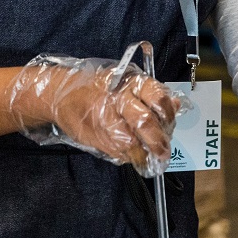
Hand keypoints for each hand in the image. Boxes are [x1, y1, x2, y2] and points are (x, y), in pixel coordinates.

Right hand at [8, 46, 183, 176]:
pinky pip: (121, 152)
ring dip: (145, 154)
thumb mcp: (127, 81)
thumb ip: (152, 95)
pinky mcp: (98, 137)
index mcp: (131, 82)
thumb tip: (176, 105)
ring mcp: (107, 120)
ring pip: (134, 143)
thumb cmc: (98, 87)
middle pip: (146, 123)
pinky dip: (130, 157)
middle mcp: (119, 99)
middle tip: (164, 152)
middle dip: (159, 141)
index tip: (171, 124)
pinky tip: (132, 153)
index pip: (158, 98)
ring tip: (151, 157)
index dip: (168, 114)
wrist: (61, 95)